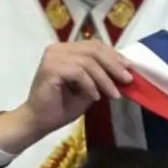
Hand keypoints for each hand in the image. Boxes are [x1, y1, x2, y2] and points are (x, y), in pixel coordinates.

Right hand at [0, 41, 131, 155]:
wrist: (38, 122)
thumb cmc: (61, 106)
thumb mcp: (89, 87)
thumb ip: (101, 75)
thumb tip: (124, 69)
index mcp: (66, 50)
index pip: (94, 46)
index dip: (114, 56)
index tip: (128, 69)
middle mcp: (58, 49)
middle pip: (94, 50)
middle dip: (114, 66)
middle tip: (127, 80)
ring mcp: (53, 57)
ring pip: (88, 62)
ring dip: (104, 79)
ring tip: (113, 95)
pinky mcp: (51, 69)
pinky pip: (79, 72)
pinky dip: (90, 85)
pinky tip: (95, 97)